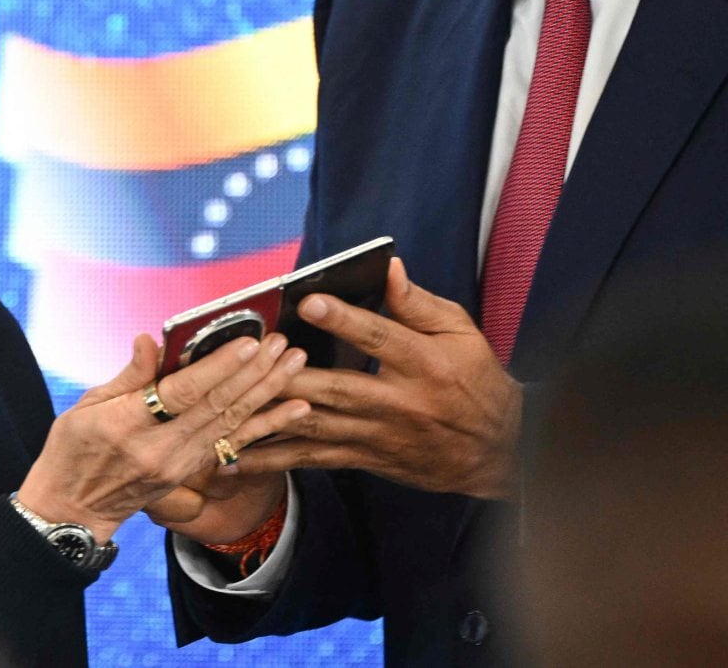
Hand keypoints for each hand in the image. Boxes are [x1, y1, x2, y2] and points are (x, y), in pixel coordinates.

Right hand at [17, 332, 309, 542]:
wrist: (73, 510)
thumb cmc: (73, 449)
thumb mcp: (86, 406)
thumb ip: (128, 376)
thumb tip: (150, 340)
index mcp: (127, 425)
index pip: (182, 393)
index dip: (219, 367)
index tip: (248, 342)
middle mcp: (159, 448)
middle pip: (217, 407)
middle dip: (255, 372)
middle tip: (284, 344)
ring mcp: (179, 465)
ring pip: (232, 423)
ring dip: (268, 392)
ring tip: (296, 364)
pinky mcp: (190, 472)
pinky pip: (234, 444)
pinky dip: (267, 425)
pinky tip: (295, 409)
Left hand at [238, 258, 521, 498]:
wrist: (498, 450)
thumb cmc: (477, 380)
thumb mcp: (460, 331)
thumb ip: (418, 303)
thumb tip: (387, 269)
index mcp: (424, 363)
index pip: (379, 338)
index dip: (344, 319)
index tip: (309, 300)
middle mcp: (399, 402)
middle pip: (337, 388)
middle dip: (291, 374)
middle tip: (251, 359)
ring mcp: (379, 435)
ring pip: (318, 426)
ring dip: (271, 418)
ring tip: (229, 409)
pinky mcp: (367, 458)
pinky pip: (315, 458)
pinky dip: (275, 458)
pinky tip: (237, 456)